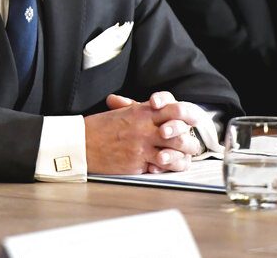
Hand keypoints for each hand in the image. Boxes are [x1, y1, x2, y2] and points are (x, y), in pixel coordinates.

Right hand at [84, 91, 205, 174]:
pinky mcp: (138, 162)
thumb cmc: (99, 127)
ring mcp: (142, 145)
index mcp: (142, 111)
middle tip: (192, 144)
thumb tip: (156, 108)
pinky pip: (161, 166)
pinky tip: (167, 166)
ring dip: (183, 155)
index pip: (174, 108)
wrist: (81, 143)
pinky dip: (168, 167)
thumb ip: (141, 110)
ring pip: (175, 150)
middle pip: (180, 131)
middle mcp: (145, 127)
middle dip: (190, 140)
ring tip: (185, 158)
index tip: (194, 120)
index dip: (188, 114)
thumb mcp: (121, 112)